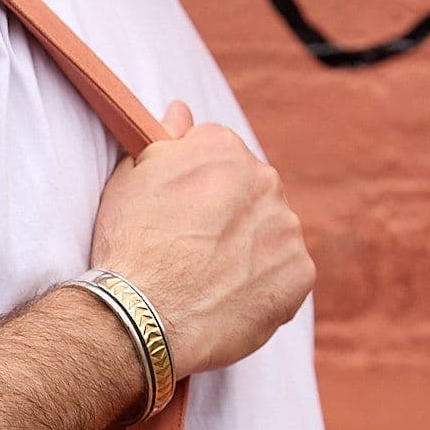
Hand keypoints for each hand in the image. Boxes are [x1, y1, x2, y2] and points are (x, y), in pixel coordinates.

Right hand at [89, 99, 315, 381]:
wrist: (144, 317)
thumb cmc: (129, 247)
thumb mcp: (131, 179)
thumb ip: (165, 141)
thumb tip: (181, 112)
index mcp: (223, 148)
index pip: (222, 158)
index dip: (199, 191)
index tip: (182, 218)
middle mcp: (264, 178)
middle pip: (252, 194)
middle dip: (230, 218)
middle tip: (195, 254)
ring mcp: (286, 227)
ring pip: (272, 235)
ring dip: (250, 253)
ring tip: (211, 283)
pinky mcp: (299, 273)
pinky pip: (287, 277)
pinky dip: (265, 289)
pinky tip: (231, 302)